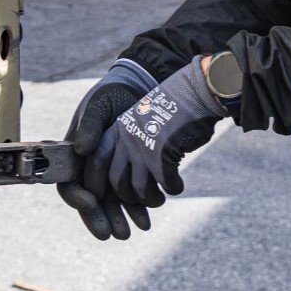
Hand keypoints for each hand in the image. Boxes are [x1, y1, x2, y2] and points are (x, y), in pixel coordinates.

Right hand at [57, 59, 157, 239]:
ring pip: (111, 203)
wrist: (139, 89)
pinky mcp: (129, 172)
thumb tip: (80, 148)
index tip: (91, 202)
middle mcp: (89, 168)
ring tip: (135, 230)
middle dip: (100, 218)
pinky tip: (147, 218)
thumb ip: (89, 124)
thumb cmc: (112, 94)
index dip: (77, 197)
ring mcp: (109, 172)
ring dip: (121, 218)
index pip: (68, 184)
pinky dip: (138, 208)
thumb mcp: (99, 105)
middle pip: (89, 201)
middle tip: (113, 234)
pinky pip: (130, 195)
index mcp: (74, 155)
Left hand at [104, 55, 226, 205]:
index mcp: (117, 130)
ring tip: (160, 199)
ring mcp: (143, 149)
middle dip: (129, 199)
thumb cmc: (171, 109)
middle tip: (143, 199)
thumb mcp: (141, 121)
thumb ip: (128, 144)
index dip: (99, 185)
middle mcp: (126, 140)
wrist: (194, 91)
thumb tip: (125, 178)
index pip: (96, 163)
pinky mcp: (163, 157)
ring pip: (139, 190)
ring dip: (151, 199)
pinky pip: (165, 185)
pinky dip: (173, 188)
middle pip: (116, 183)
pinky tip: (177, 185)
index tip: (109, 198)